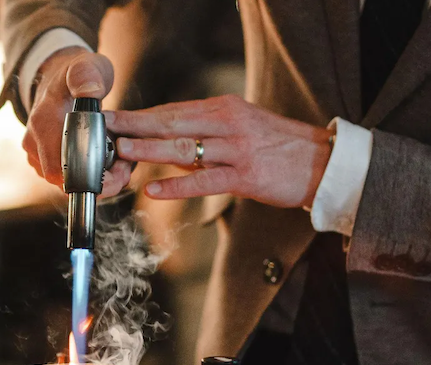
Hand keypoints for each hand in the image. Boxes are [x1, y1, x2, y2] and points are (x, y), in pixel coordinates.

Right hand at [22, 48, 132, 196]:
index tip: (118, 169)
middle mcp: (35, 143)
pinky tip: (104, 162)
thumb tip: (89, 90)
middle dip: (99, 181)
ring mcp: (37, 154)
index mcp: (43, 123)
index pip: (60, 169)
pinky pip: (68, 179)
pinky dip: (88, 176)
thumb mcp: (86, 65)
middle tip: (124, 168)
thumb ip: (86, 75)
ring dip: (96, 179)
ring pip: (69, 183)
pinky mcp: (44, 161)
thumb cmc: (77, 74)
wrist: (59, 78)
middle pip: (67, 182)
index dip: (91, 176)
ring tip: (117, 161)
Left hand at [108, 95, 331, 208]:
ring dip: (150, 150)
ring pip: (185, 148)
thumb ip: (210, 132)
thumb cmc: (281, 148)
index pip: (175, 109)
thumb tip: (173, 139)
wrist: (323, 164)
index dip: (143, 115)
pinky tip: (154, 190)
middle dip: (137, 125)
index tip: (116, 117)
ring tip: (121, 152)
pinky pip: (204, 182)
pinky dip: (177, 185)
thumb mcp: (244, 127)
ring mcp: (237, 149)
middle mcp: (229, 123)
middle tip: (107, 128)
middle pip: (173, 122)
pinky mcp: (246, 176)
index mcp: (226, 109)